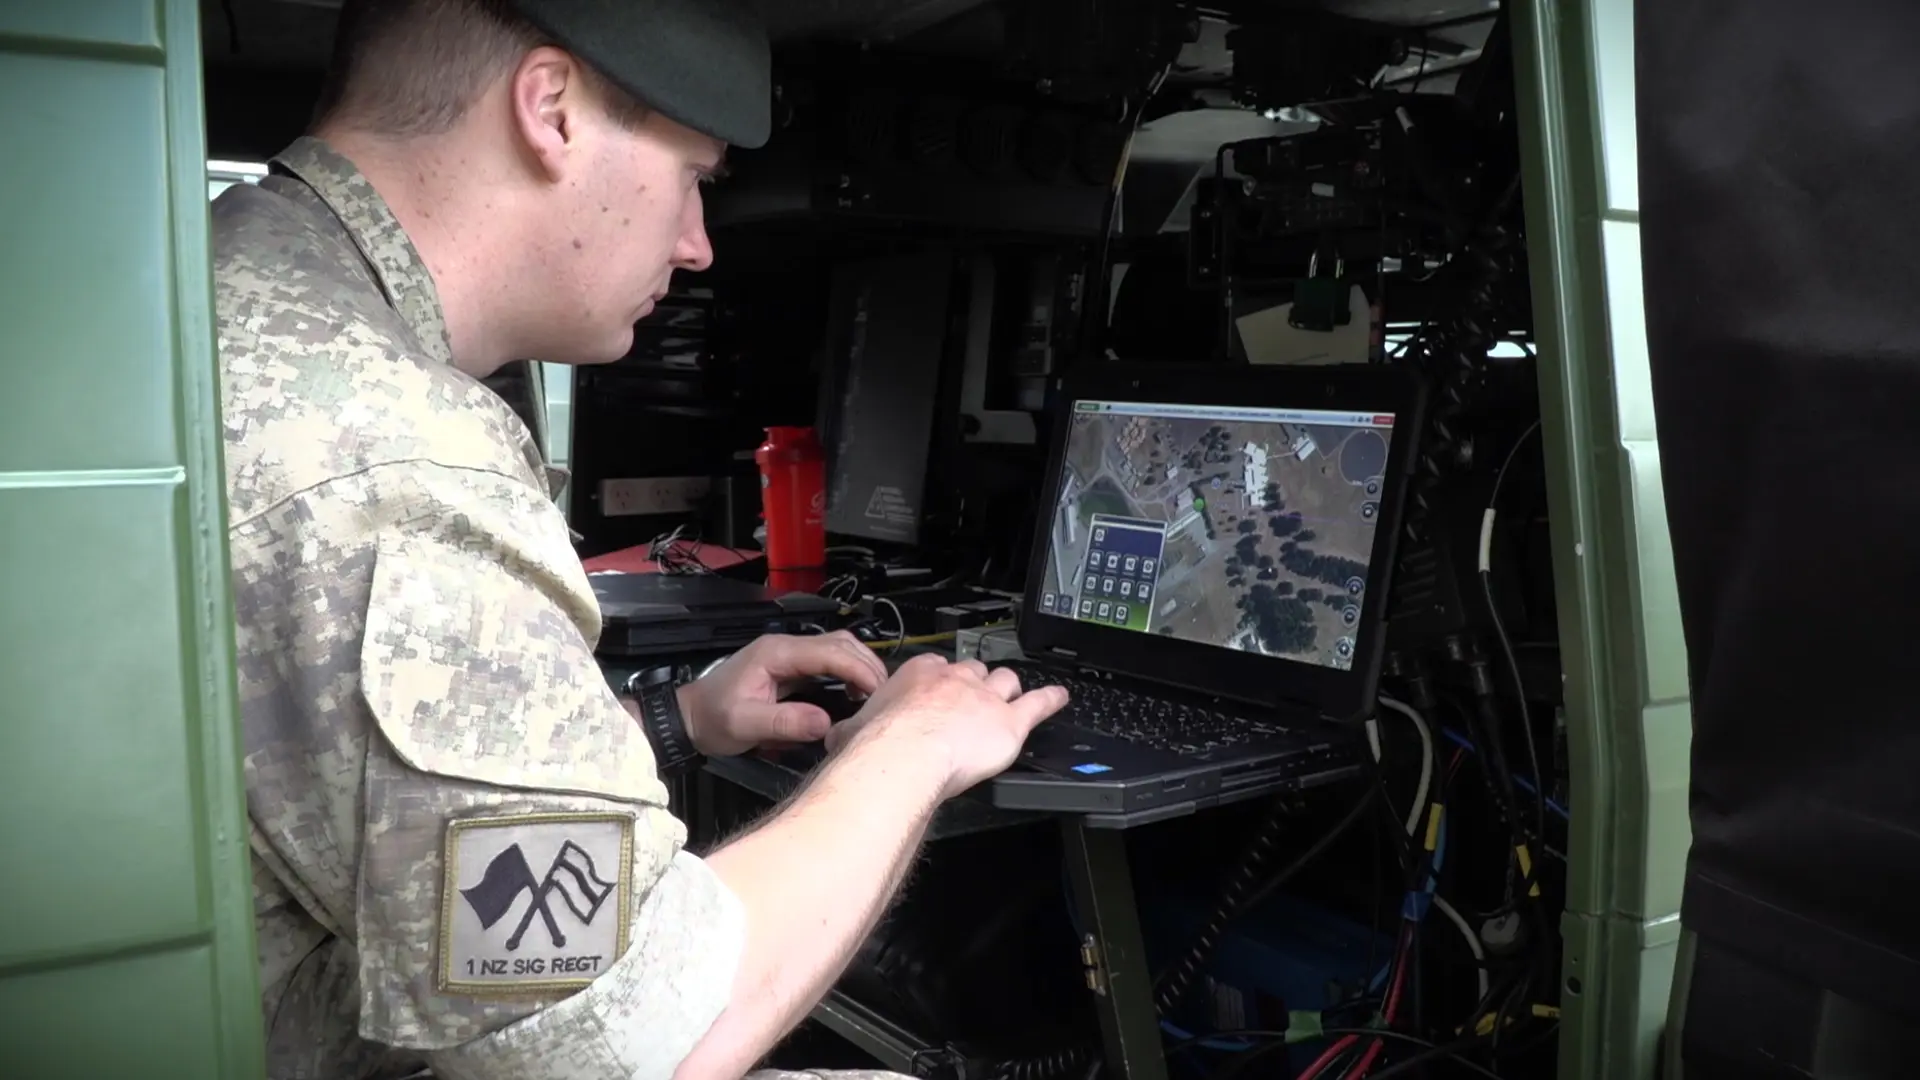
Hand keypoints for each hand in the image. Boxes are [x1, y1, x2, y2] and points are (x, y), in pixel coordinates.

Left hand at [677, 631, 888, 756]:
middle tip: (886, 697)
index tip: (879, 694)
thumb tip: (826, 723)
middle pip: (840, 643)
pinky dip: (849, 672)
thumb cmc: (713, 720)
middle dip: (867, 666)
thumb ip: (784, 723)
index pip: (829, 652)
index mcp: (777, 653)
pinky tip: (857, 693)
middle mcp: (787, 646)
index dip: (859, 670)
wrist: (690, 718)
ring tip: (876, 695)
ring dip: (861, 666)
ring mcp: (789, 654)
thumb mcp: (744, 725)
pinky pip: (829, 660)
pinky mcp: (792, 666)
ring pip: (838, 648)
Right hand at [826, 654, 1069, 799]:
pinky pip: (1037, 704)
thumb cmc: (879, 745)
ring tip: (1012, 694)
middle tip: (974, 697)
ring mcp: (986, 698)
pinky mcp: (1010, 722)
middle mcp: (956, 679)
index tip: (939, 689)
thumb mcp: (852, 729)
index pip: (937, 667)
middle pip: (974, 671)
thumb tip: (835, 735)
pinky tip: (1059, 698)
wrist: (906, 756)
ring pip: (1005, 681)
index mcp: (920, 674)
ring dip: (1008, 688)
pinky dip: (1050, 699)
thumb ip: (851, 727)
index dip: (940, 680)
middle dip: (976, 682)